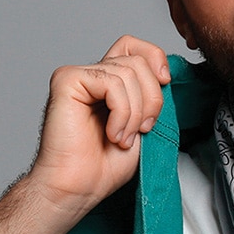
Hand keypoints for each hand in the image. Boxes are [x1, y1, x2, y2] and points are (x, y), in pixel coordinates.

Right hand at [27, 36, 170, 212]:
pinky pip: (111, 83)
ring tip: (122, 138)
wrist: (80, 187)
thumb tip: (166, 73)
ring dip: (135, 113)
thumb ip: (151, 96)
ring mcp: (78, 75)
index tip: (165, 82)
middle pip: (139, 61)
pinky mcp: (67, 80)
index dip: (155, 57)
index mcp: (111, 81)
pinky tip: (112, 133)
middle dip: (152, 99)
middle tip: (142, 130)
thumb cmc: (107, 164)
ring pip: (128, 72)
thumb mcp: (144, 124)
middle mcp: (93, 74)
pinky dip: (121, 113)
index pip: (135, 46)